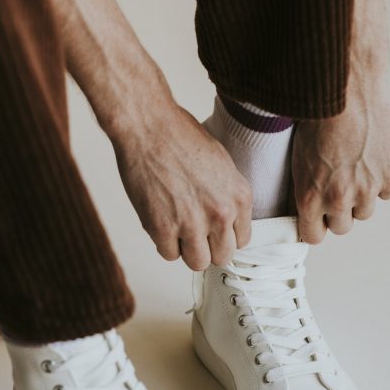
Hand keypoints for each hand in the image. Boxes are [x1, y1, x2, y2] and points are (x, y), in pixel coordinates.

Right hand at [111, 98, 251, 269]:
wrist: (148, 127)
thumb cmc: (180, 137)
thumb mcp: (221, 165)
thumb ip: (226, 197)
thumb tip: (224, 223)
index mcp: (240, 197)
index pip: (241, 240)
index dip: (223, 236)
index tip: (211, 231)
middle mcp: (221, 213)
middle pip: (221, 256)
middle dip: (207, 248)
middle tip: (192, 233)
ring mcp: (192, 223)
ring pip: (197, 262)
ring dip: (186, 250)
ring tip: (176, 228)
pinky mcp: (163, 228)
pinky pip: (169, 255)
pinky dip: (163, 242)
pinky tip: (160, 220)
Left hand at [291, 69, 389, 242]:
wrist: (346, 91)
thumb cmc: (315, 120)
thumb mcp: (297, 161)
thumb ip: (306, 191)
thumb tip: (309, 210)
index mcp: (309, 198)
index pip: (313, 236)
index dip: (316, 226)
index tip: (317, 218)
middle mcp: (338, 200)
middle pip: (342, 228)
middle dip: (339, 212)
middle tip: (337, 189)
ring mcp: (367, 190)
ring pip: (365, 212)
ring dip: (361, 197)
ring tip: (354, 170)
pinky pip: (386, 192)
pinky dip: (381, 180)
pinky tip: (372, 160)